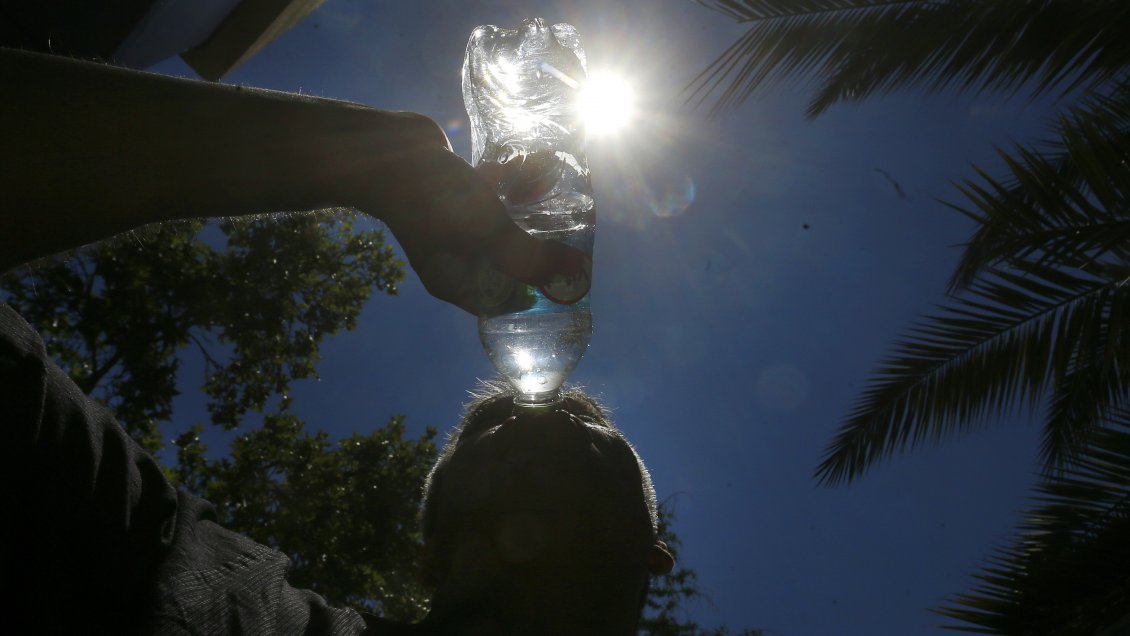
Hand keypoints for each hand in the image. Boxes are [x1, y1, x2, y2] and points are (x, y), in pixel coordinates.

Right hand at [370, 145, 584, 314]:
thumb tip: (575, 270)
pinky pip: (492, 197)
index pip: (506, 301)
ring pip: (503, 225)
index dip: (539, 292)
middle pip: (509, 263)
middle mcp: (454, 260)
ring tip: (559, 196)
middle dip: (540, 247)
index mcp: (455, 283)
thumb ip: (529, 255)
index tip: (570, 274)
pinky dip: (511, 184)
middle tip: (573, 233)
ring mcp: (453, 227)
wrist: (387, 149)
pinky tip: (532, 166)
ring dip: (528, 210)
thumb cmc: (434, 201)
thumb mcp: (488, 233)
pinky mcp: (455, 195)